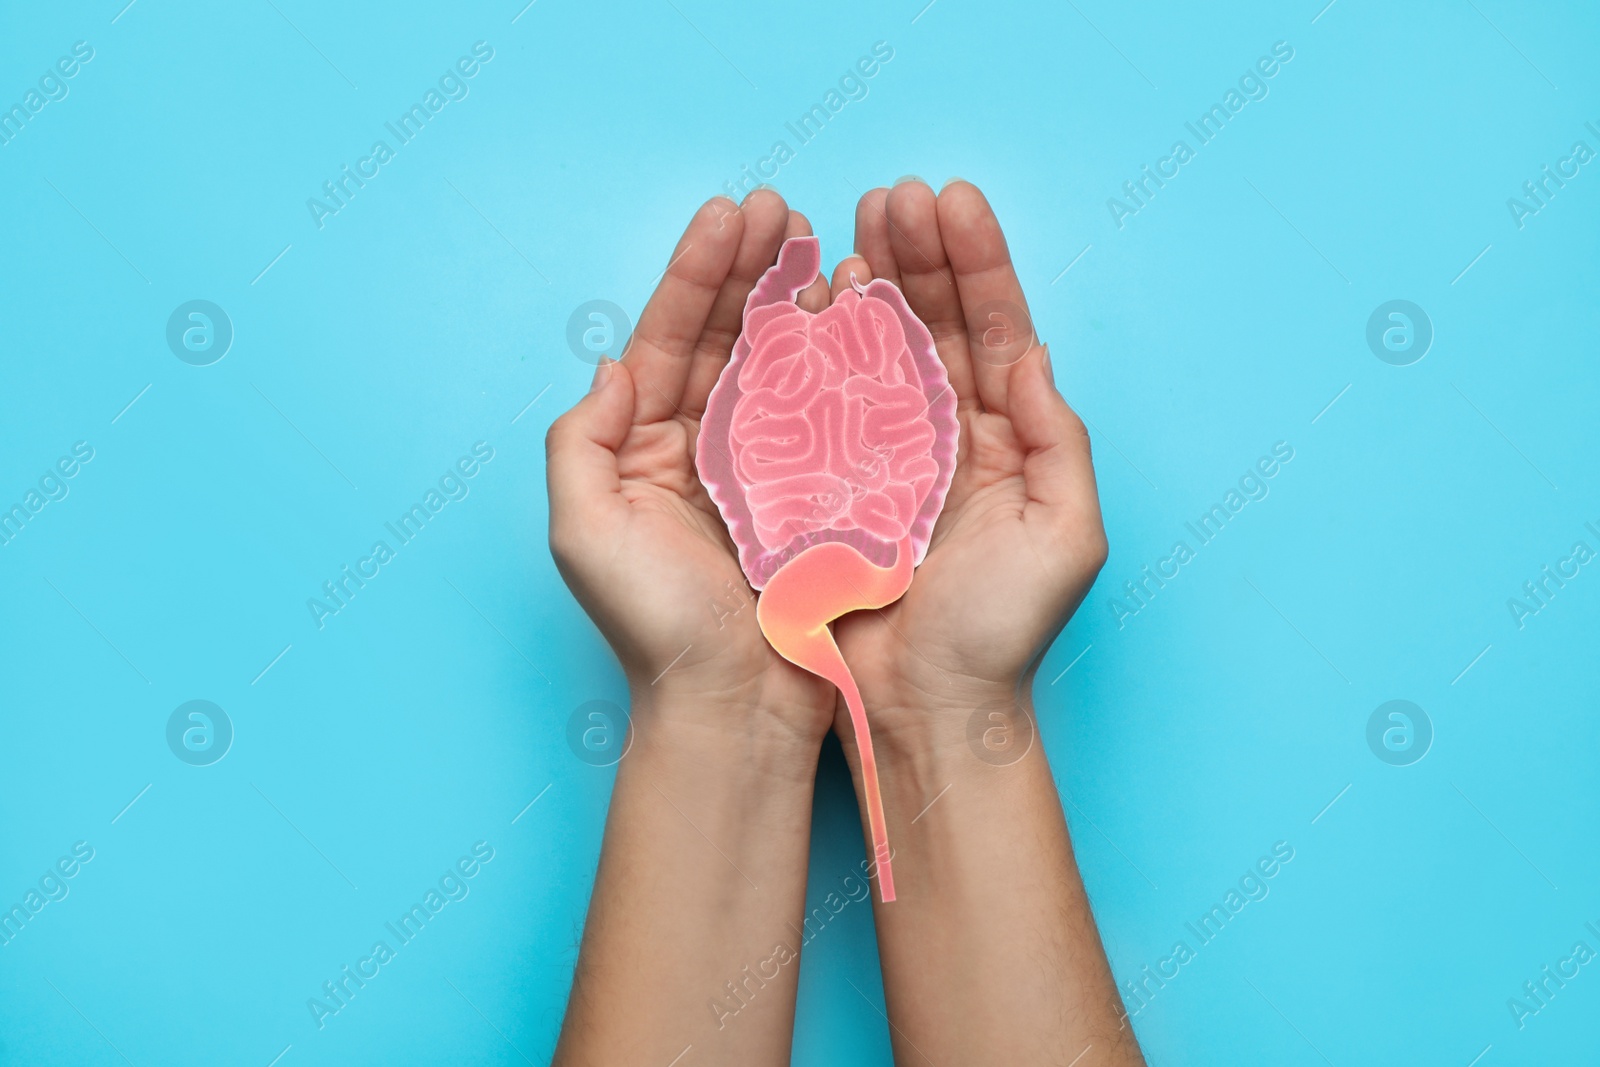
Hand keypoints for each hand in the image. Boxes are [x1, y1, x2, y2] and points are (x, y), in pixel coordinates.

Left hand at [546, 191, 839, 749]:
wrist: (731, 708)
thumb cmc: (654, 630)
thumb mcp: (584, 535)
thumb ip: (582, 443)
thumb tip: (615, 366)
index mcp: (642, 447)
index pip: (666, 338)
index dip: (695, 272)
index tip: (729, 214)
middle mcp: (698, 448)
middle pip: (723, 336)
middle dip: (748, 268)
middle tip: (781, 208)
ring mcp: (759, 470)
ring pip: (778, 364)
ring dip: (795, 301)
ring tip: (822, 243)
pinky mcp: (812, 495)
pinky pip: (826, 414)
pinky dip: (840, 363)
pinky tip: (858, 319)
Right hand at [830, 180, 1108, 744]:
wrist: (929, 710)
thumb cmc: (1003, 636)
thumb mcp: (1066, 537)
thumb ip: (1060, 441)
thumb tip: (1032, 354)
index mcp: (1009, 441)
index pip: (996, 331)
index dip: (977, 263)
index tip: (951, 200)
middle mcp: (951, 437)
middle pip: (936, 324)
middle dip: (918, 255)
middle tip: (891, 195)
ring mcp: (889, 457)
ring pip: (879, 350)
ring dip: (869, 283)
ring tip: (851, 224)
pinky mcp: (833, 483)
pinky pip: (825, 402)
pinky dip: (818, 349)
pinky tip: (808, 301)